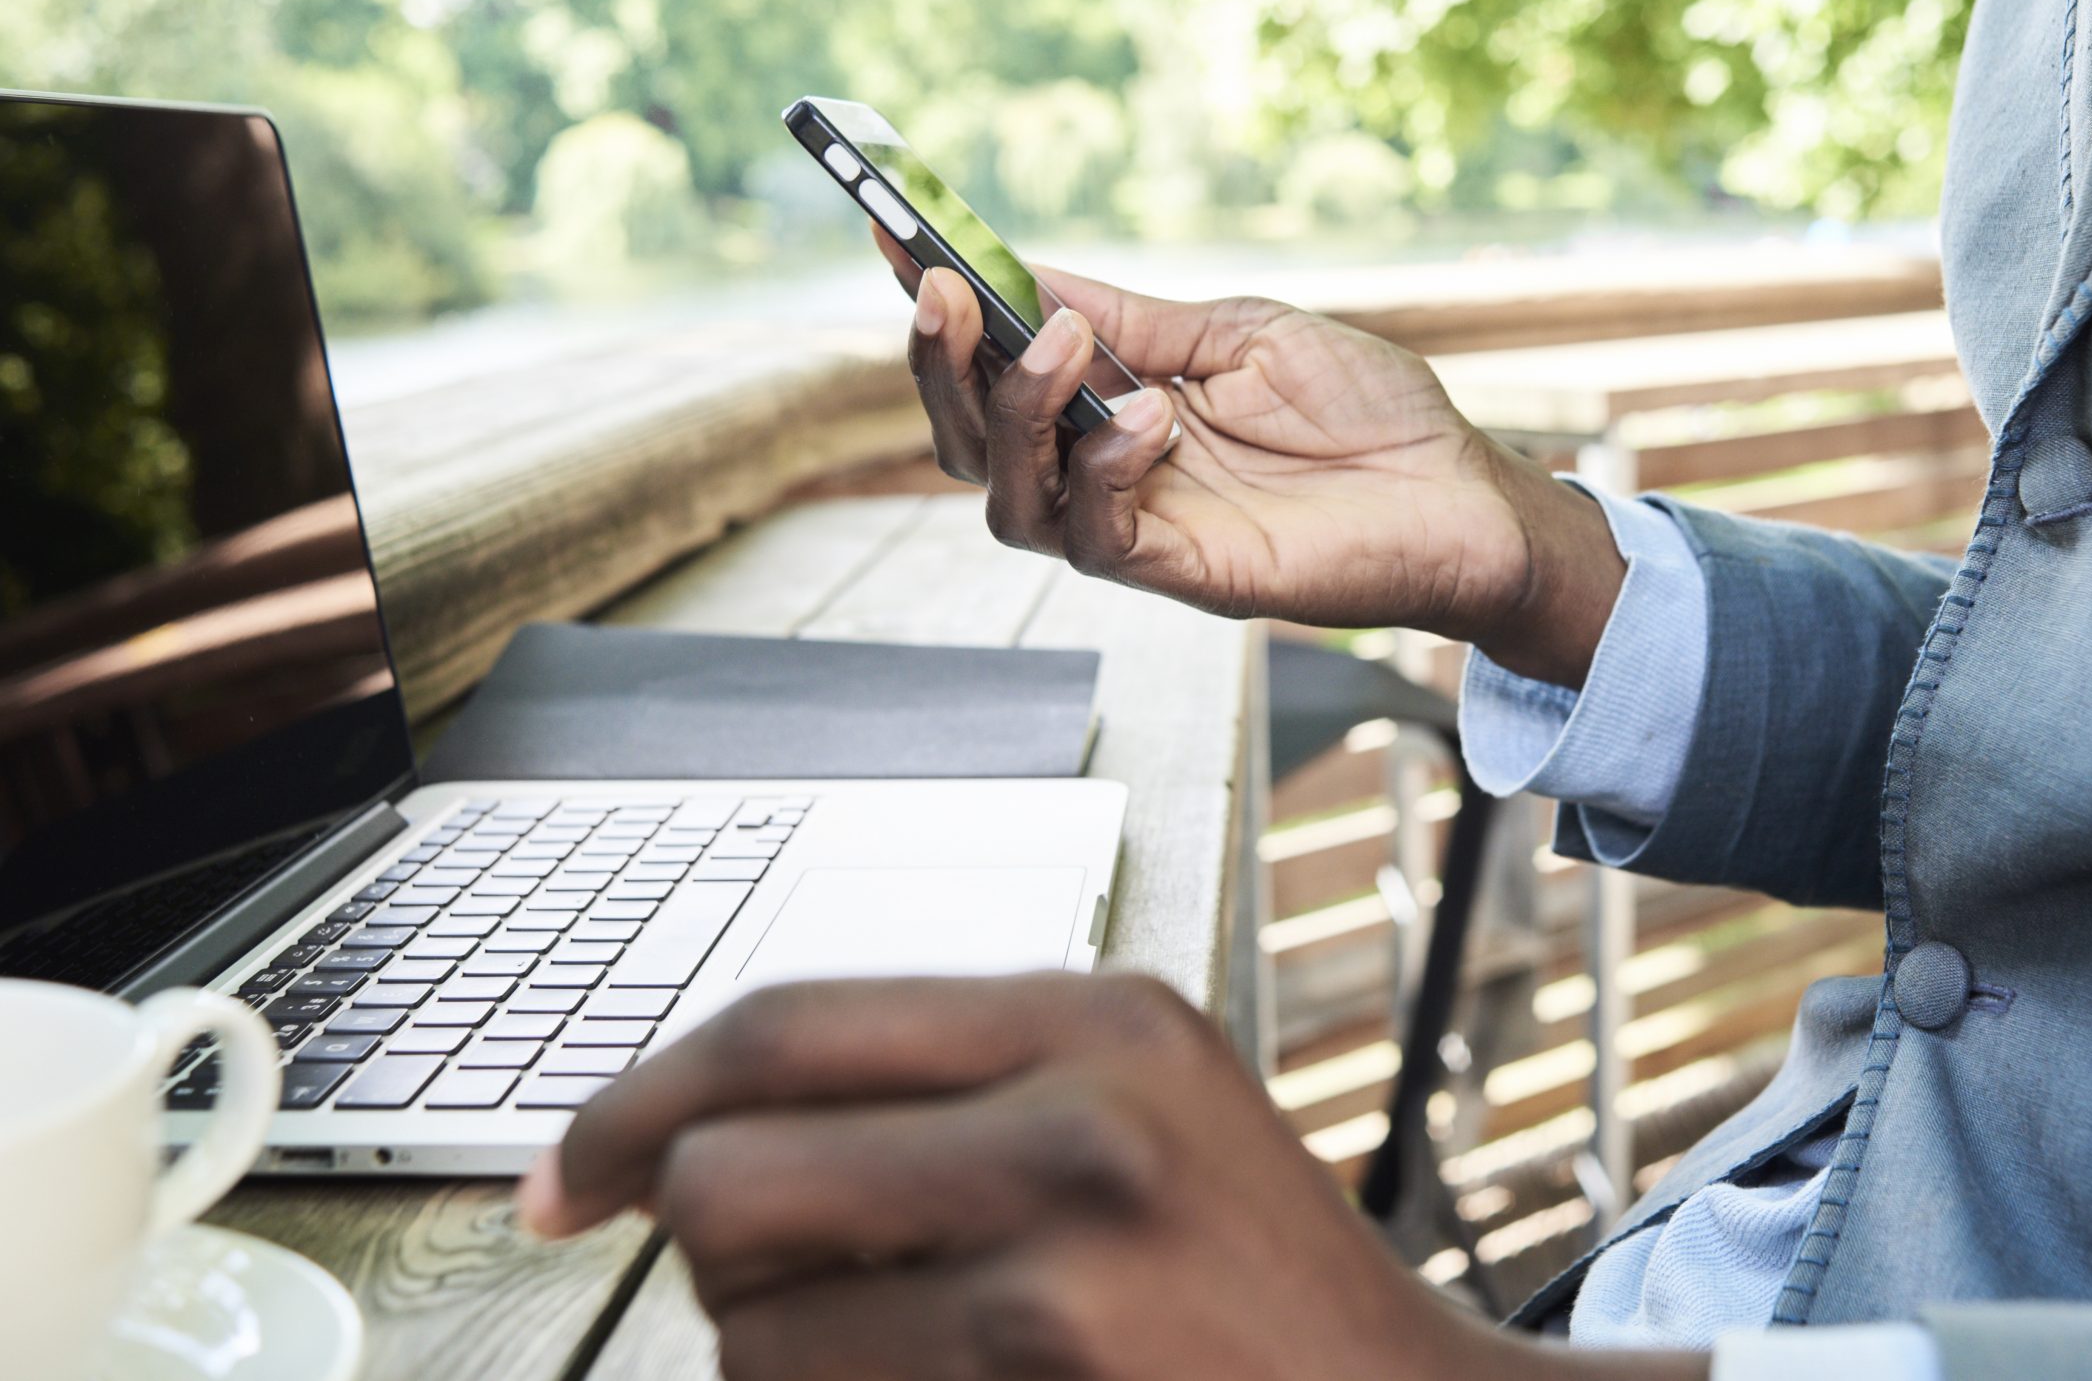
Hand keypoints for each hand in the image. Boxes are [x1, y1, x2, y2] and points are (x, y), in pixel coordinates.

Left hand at [518, 975, 1704, 1380]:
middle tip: (799, 1298)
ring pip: (749, 1331)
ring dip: (789, 1365)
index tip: (561, 1176)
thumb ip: (956, 1086)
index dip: (637, 1101)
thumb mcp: (1144, 1109)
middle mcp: (1079, 1119)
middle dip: (721, 1260)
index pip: (785, 1026)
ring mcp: (1062, 1272)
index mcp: (1098, 1019)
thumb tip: (698, 1131)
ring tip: (929, 1363)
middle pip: (730, 1177)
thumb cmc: (1258, 1286)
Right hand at [885, 236, 1622, 686]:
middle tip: (941, 292)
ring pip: (1007, 495)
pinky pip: (1093, 538)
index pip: (999, 365)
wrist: (1462, 490)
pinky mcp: (1178, 572)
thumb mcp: (1241, 332)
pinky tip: (1146, 422)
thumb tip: (1033, 275)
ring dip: (1011, 412)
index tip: (892, 235)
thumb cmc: (1369, 414)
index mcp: (1117, 403)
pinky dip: (1100, 472)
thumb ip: (1136, 319)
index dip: (941, 313)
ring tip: (1057, 343)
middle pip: (970, 439)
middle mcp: (1108, 469)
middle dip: (940, 365)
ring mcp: (1137, 526)